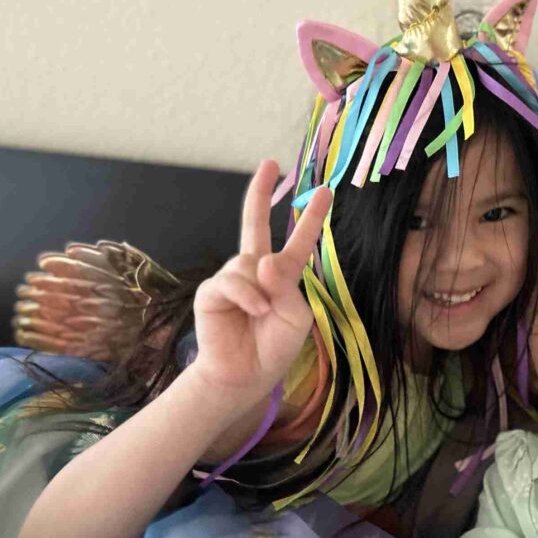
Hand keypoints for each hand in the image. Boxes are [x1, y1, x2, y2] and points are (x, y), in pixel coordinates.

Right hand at [191, 159, 331, 403]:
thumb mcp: (295, 316)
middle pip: (255, 224)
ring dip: (260, 290)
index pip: (299, 241)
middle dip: (260, 192)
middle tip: (270, 163)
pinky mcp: (212, 291)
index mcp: (283, 275)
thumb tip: (263, 260)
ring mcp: (232, 278)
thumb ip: (285, 285)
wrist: (245, 375)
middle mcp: (256, 270)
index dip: (312, 217)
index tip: (326, 191)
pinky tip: (253, 312)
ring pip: (248, 263)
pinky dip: (246, 297)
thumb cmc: (274, 347)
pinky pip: (231, 281)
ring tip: (262, 314)